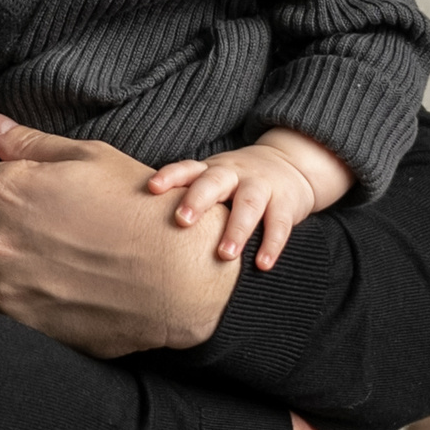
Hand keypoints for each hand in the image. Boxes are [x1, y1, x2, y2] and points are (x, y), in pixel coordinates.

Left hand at [0, 116, 240, 355]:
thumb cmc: (139, 211)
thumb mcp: (91, 158)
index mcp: (8, 190)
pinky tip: (7, 283)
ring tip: (17, 255)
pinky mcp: (12, 320)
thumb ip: (30, 144)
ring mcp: (0, 284)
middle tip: (27, 222)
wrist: (176, 281)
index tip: (15, 189)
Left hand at [145, 126, 352, 270]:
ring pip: (249, 203)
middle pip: (214, 182)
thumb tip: (139, 232)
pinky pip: (279, 224)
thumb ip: (186, 198)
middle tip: (182, 221)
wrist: (291, 165)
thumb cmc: (237, 182)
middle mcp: (234, 174)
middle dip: (198, 200)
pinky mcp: (286, 202)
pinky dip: (272, 244)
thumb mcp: (212, 181)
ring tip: (225, 255)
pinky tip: (262, 265)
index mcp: (211, 170)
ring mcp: (261, 186)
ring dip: (237, 228)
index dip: (170, 177)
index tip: (151, 188)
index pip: (187, 169)